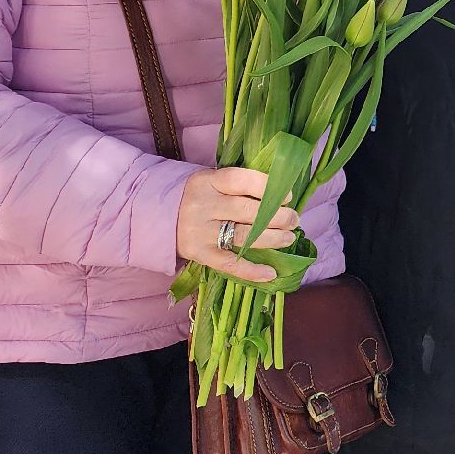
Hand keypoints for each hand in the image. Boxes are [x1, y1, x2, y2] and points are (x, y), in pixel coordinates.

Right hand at [175, 168, 301, 284]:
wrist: (160, 217)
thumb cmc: (199, 197)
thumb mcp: (213, 182)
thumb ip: (240, 185)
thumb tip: (280, 195)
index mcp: (208, 181)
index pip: (241, 180)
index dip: (267, 188)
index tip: (287, 197)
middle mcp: (203, 205)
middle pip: (247, 210)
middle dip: (278, 216)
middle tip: (294, 220)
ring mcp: (200, 231)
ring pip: (243, 236)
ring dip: (272, 239)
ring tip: (289, 238)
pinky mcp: (198, 253)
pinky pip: (228, 264)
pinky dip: (251, 271)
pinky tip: (271, 273)